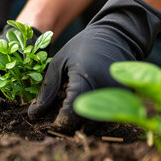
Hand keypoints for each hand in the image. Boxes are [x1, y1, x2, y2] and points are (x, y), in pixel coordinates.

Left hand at [28, 0, 160, 131]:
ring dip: (83, 124)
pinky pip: (109, 117)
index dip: (59, 123)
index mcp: (86, 81)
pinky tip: (87, 107)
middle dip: (70, 126)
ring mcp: (120, 97)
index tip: (51, 124)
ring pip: (98, 124)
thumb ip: (47, 90)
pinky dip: (96, 117)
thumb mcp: (59, 63)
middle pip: (85, 124)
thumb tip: (33, 115)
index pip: (71, 115)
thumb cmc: (83, 46)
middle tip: (59, 120)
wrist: (115, 35)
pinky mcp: (127, 100)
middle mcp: (105, 92)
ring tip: (73, 112)